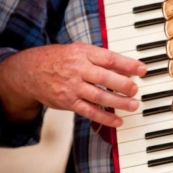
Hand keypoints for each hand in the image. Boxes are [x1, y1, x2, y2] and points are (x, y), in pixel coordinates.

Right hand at [0, 43, 146, 126]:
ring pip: (98, 96)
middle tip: (136, 90)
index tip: (143, 69)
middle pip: (104, 78)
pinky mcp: (68, 102)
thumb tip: (127, 70)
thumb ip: (102, 59)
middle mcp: (77, 70)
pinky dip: (104, 118)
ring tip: (134, 105)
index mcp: (83, 53)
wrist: (30, 72)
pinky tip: (117, 121)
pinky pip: (89, 111)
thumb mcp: (80, 51)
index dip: (128, 64)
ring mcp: (72, 87)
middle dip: (123, 85)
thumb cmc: (61, 60)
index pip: (109, 58)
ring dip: (118, 103)